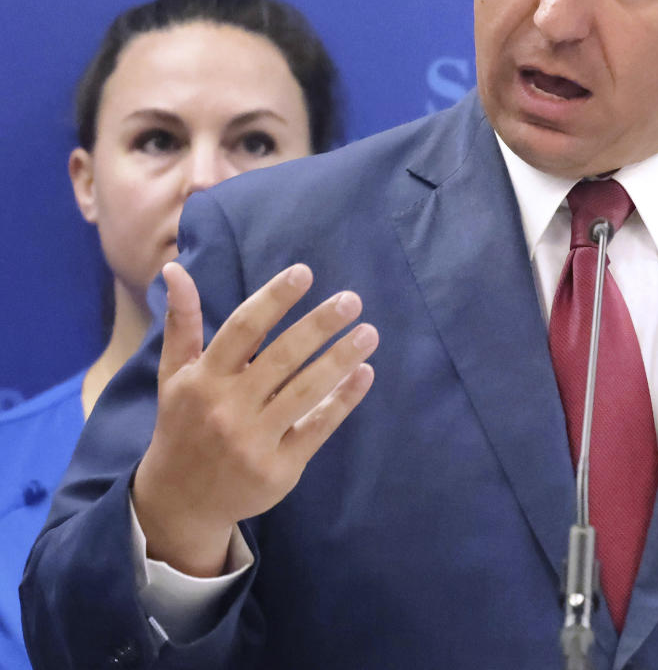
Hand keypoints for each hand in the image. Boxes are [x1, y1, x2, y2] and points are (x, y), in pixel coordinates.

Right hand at [132, 262, 377, 576]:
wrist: (179, 502)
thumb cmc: (183, 425)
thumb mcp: (174, 375)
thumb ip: (182, 322)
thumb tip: (177, 269)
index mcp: (203, 380)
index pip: (242, 329)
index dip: (273, 299)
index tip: (304, 272)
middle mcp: (227, 408)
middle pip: (281, 357)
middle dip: (319, 325)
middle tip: (352, 299)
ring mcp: (254, 441)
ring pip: (304, 391)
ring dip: (340, 359)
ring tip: (369, 333)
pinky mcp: (278, 468)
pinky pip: (318, 428)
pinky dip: (343, 400)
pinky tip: (365, 373)